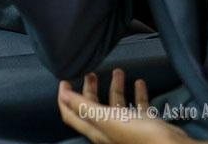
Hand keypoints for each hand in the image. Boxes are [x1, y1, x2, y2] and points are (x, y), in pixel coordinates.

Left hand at [57, 69, 190, 143]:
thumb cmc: (138, 136)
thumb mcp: (107, 119)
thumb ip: (84, 107)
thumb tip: (63, 96)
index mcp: (97, 130)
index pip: (72, 114)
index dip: (65, 98)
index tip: (64, 80)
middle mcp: (109, 129)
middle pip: (93, 107)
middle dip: (90, 89)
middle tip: (90, 72)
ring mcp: (127, 127)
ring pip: (116, 104)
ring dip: (115, 87)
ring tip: (118, 71)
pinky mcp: (144, 124)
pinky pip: (138, 106)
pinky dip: (137, 93)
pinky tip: (139, 82)